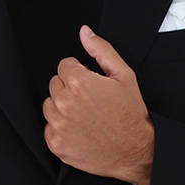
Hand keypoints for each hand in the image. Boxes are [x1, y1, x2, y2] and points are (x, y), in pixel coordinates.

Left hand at [43, 25, 153, 184]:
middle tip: (91, 101)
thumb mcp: (124, 76)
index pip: (64, 66)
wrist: (135, 152)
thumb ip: (101, 50)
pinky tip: (80, 130)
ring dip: (62, 108)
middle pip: (55, 84)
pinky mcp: (56, 144)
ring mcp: (59, 125)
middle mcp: (64, 103)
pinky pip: (48, 128)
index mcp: (78, 82)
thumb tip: (85, 33)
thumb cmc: (131, 115)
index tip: (92, 85)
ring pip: (49, 105)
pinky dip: (61, 128)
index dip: (80, 73)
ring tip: (85, 116)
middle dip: (70, 89)